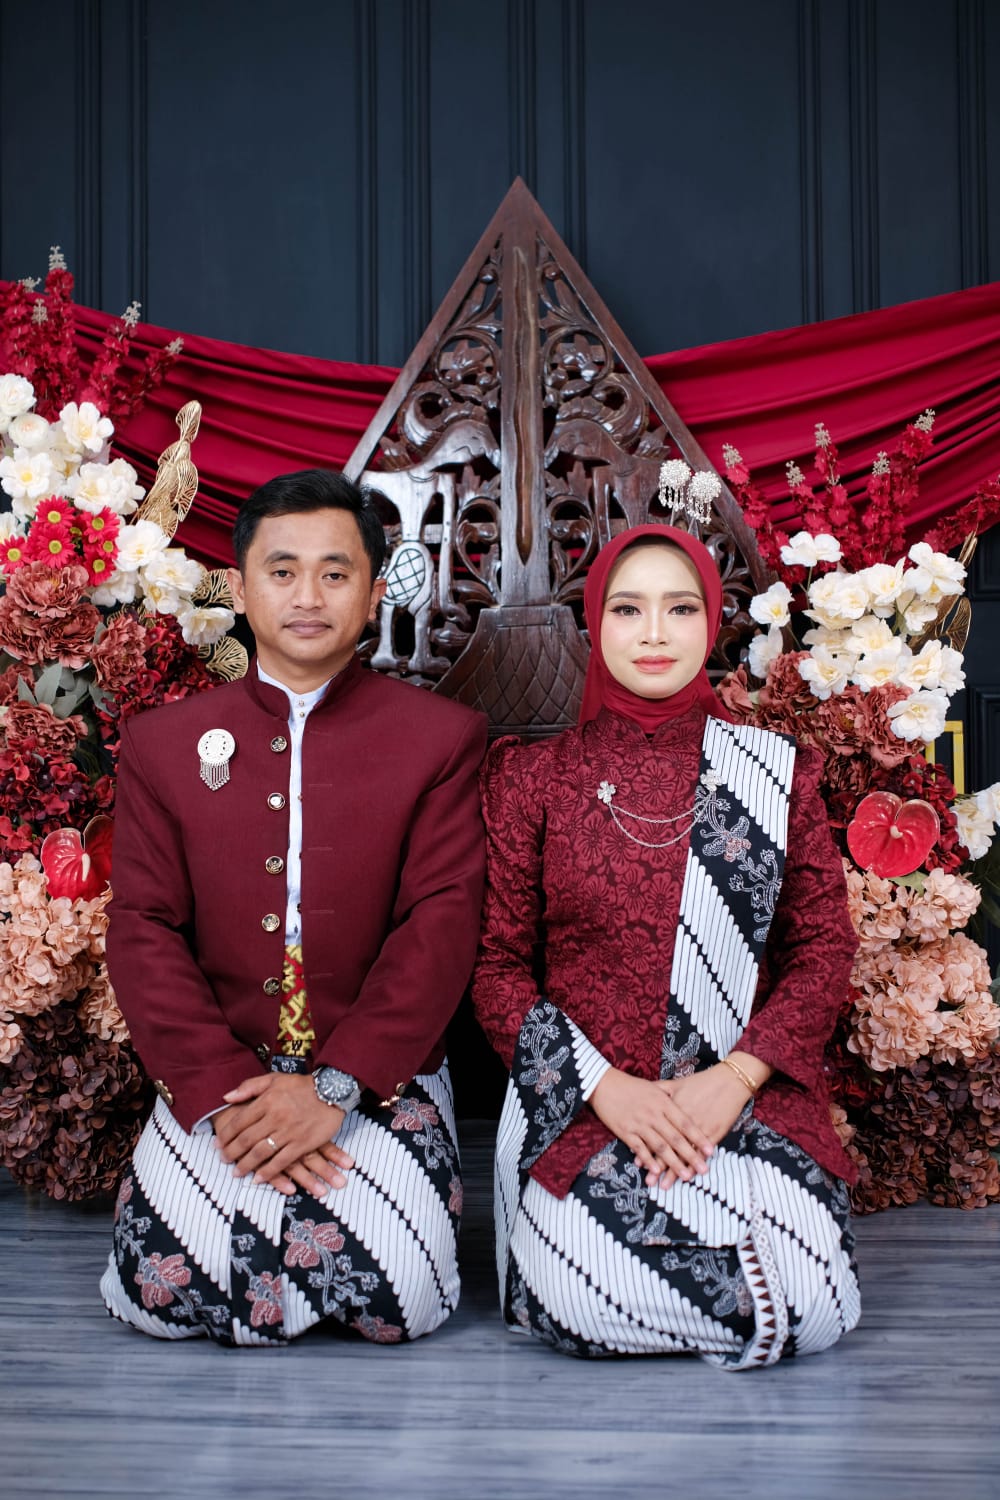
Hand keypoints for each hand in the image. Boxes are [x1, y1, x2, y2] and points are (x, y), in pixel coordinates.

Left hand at [213, 1074, 354, 1197]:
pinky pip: (281, 1161)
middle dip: (232, 1152)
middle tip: (223, 1159)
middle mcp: (275, 1117)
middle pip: (247, 1139)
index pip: (239, 1121)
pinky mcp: (302, 1143)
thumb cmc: (302, 1085)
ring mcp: (289, 1132)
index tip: (218, 1144)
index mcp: (267, 1101)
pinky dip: (268, 1172)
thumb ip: (249, 1087)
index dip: (226, 1135)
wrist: (332, 1090)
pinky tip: (258, 1178)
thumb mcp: (274, 1079)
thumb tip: (226, 1097)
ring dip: (246, 1165)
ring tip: (237, 1172)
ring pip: (261, 1153)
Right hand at [589, 1068, 715, 1185]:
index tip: (711, 1150)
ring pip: (659, 1146)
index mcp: (663, 1103)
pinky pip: (639, 1148)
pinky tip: (656, 1170)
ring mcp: (639, 1124)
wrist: (604, 1084)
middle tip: (704, 1169)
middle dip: (691, 1155)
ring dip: (673, 1162)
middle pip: (675, 1137)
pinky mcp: (625, 1132)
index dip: (698, 1137)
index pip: (685, 1122)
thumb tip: (689, 1106)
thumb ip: (671, 1098)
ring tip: (686, 1175)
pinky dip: (648, 1159)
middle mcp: (653, 1114)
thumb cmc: (632, 1086)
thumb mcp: (655, 1087)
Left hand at [647, 1054, 770, 1189]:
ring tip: (665, 1186)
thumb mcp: (676, 1083)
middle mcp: (682, 1122)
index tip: (638, 1162)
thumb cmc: (701, 1082)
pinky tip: (688, 1176)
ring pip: (684, 1154)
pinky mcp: (713, 1134)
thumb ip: (660, 1089)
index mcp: (671, 1109)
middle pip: (668, 1147)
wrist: (728, 1081)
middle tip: (648, 1181)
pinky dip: (694, 1164)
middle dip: (658, 1166)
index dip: (647, 1148)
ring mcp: (698, 1129)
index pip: (657, 1133)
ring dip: (674, 1171)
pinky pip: (701, 1152)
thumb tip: (645, 1091)